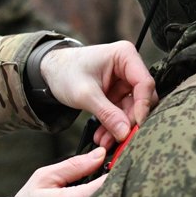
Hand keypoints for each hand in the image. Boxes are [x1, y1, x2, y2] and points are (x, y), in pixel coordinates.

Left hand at [40, 42, 155, 148]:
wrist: (51, 72)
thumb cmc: (65, 71)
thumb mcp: (85, 94)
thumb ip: (107, 113)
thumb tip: (125, 132)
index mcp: (125, 55)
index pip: (144, 83)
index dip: (143, 106)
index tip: (136, 126)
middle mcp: (129, 67)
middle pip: (141, 98)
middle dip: (129, 120)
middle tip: (119, 138)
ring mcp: (124, 82)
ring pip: (132, 110)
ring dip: (119, 127)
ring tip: (104, 141)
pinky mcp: (118, 94)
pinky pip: (122, 113)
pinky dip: (113, 126)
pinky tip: (102, 136)